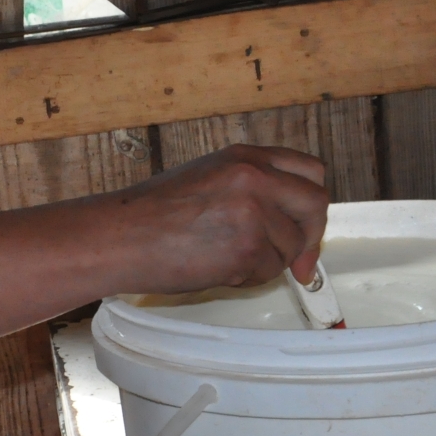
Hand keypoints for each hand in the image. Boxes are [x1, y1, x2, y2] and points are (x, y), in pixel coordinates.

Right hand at [101, 144, 329, 291]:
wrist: (120, 237)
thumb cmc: (150, 215)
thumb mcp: (208, 178)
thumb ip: (251, 188)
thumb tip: (285, 218)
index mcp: (244, 157)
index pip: (309, 171)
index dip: (312, 202)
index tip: (306, 223)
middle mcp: (254, 178)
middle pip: (315, 204)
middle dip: (310, 236)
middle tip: (299, 260)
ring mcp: (254, 212)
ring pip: (291, 246)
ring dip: (268, 261)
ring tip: (224, 258)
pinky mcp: (248, 248)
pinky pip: (269, 271)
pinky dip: (248, 278)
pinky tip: (216, 267)